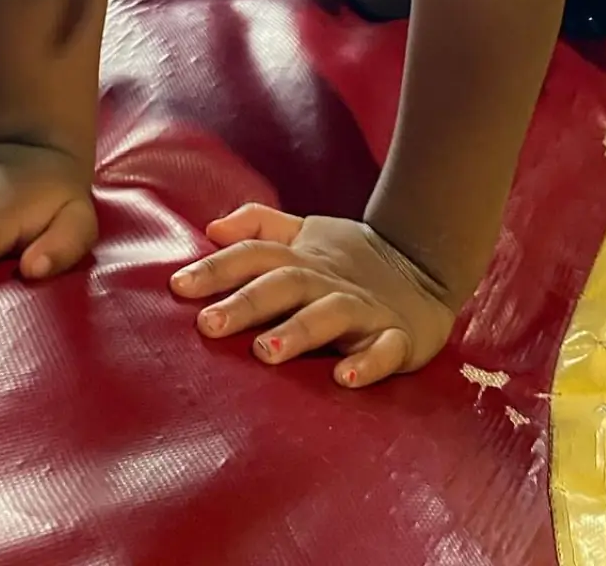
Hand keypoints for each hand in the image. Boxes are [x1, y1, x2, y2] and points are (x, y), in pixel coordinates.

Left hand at [170, 204, 456, 388]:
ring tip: (267, 351)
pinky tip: (345, 379)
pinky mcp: (398, 337)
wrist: (428, 265)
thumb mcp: (306, 233)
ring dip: (299, 331)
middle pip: (284, 286)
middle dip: (246, 303)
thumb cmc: (351, 259)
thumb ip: (260, 227)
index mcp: (303, 258)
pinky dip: (368, 362)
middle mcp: (328, 281)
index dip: (217, 269)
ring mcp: (365, 309)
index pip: (255, 256)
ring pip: (330, 316)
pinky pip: (385, 350)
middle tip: (208, 325)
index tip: (177, 287)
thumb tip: (211, 227)